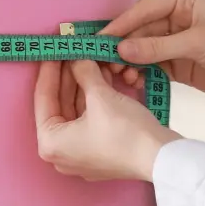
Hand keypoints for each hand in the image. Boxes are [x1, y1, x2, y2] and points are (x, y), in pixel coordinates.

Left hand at [34, 59, 178, 182]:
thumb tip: (77, 56)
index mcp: (50, 143)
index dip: (49, 68)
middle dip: (69, 76)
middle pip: (60, 104)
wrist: (161, 158)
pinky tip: (100, 76)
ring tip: (88, 58)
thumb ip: (82, 71)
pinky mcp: (99, 153)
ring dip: (83, 85)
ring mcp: (80, 155)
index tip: (53, 47)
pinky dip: (94, 99)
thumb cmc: (124, 131)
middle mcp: (60, 153)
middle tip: (71, 50)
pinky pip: (89, 120)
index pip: (43, 97)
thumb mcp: (100, 95)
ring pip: (76, 111)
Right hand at [101, 0, 204, 113]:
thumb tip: (120, 49)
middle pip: (139, 30)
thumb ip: (158, 47)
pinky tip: (132, 83)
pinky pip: (152, 66)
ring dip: (129, 63)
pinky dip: (141, 74)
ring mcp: (176, 40)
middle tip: (104, 66)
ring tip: (120, 78)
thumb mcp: (198, 44)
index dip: (119, 26)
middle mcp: (177, 16)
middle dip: (121, 47)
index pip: (142, 10)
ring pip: (142, 50)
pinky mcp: (179, 63)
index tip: (96, 41)